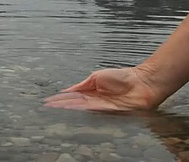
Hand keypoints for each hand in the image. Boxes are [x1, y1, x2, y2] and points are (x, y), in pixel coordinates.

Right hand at [44, 67, 158, 111]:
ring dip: (67, 107)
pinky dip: (80, 108)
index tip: (49, 100)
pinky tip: (71, 108)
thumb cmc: (122, 77)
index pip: (73, 96)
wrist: (141, 82)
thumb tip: (68, 90)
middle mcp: (94, 100)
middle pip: (75, 103)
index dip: (61, 98)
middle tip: (47, 106)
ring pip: (81, 107)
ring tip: (54, 107)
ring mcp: (101, 106)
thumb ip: (83, 85)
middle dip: (61, 104)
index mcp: (91, 91)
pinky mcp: (108, 111)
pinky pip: (92, 109)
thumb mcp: (97, 77)